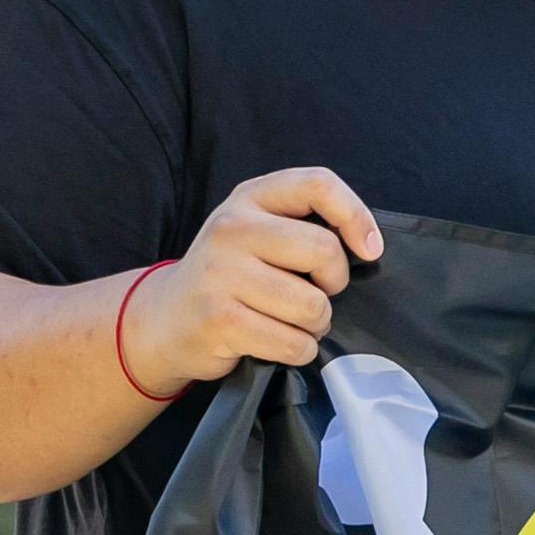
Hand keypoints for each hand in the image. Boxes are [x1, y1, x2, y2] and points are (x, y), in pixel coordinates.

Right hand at [129, 168, 382, 391]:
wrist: (165, 319)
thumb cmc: (229, 276)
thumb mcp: (257, 232)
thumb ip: (302, 225)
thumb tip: (367, 247)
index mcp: (250, 197)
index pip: (317, 184)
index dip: (355, 215)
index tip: (369, 250)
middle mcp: (232, 227)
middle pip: (323, 250)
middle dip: (334, 284)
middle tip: (318, 295)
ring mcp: (221, 273)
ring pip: (312, 305)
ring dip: (316, 325)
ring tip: (294, 323)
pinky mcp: (219, 319)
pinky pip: (292, 343)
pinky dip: (299, 350)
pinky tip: (281, 343)